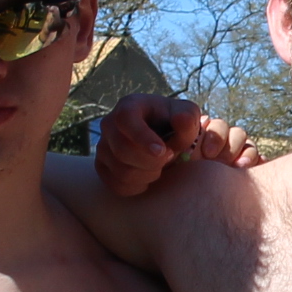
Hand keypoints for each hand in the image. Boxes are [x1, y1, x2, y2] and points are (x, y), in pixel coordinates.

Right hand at [97, 95, 262, 194]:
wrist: (166, 139)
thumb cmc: (176, 124)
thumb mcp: (188, 116)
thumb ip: (188, 119)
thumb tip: (180, 120)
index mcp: (129, 106)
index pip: (125, 119)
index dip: (142, 137)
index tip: (163, 151)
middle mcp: (110, 124)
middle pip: (122, 150)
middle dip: (151, 161)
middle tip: (169, 158)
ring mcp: (103, 147)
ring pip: (121, 171)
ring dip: (148, 174)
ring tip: (161, 166)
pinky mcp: (102, 167)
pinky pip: (118, 185)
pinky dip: (139, 186)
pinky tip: (149, 175)